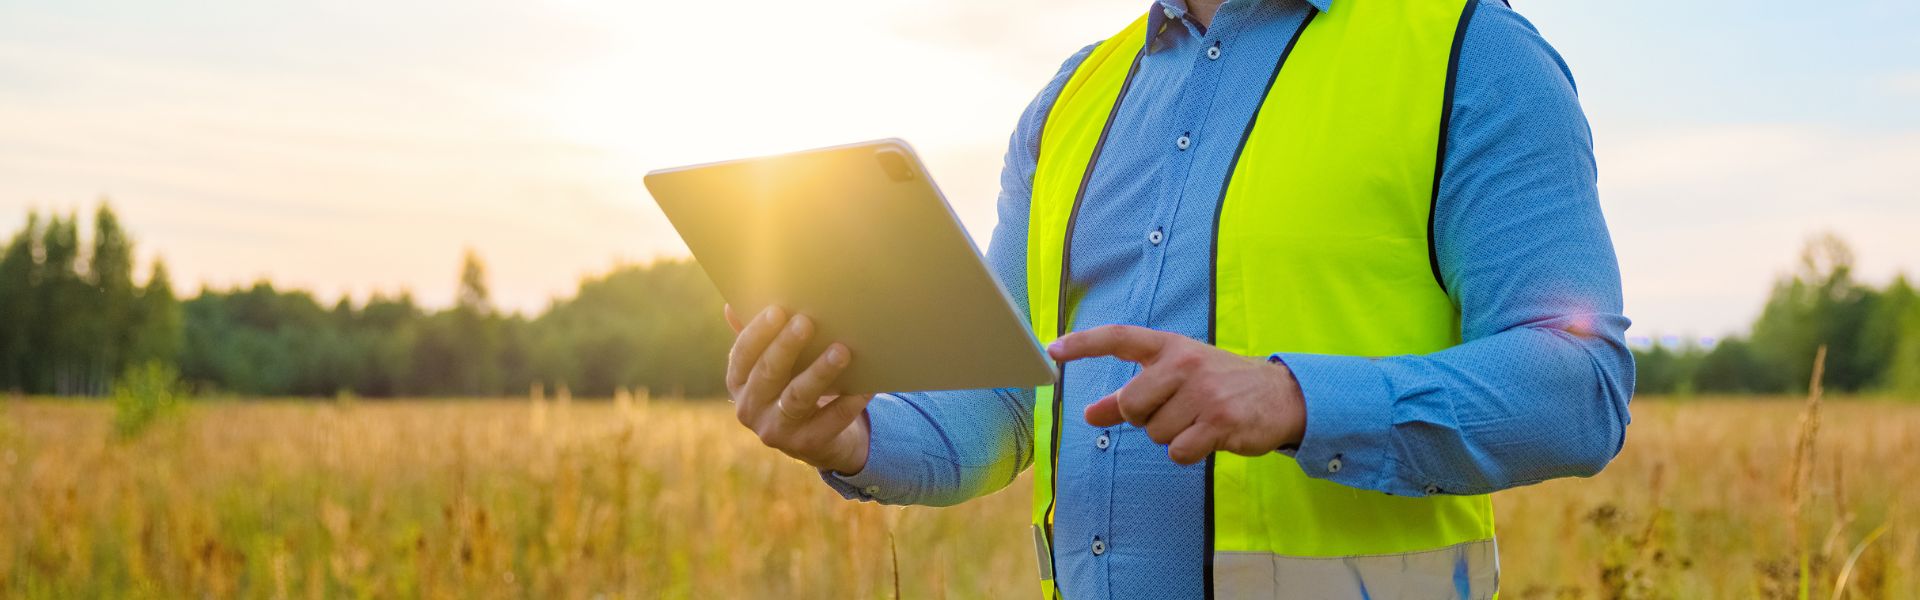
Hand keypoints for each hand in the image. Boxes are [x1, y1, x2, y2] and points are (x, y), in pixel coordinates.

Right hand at [725, 304, 873, 473]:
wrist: (821, 439)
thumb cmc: (793, 385)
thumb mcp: (773, 365)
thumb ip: (757, 339)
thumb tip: (731, 306)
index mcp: (739, 383)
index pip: (742, 355)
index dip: (758, 333)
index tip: (777, 310)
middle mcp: (751, 409)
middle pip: (768, 374)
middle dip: (787, 347)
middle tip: (807, 322)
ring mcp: (777, 431)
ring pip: (798, 398)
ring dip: (819, 373)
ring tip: (841, 351)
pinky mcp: (807, 446)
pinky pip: (831, 420)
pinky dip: (849, 401)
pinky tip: (865, 385)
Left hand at [1049, 325, 1305, 464]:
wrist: (1281, 396)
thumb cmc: (1219, 385)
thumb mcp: (1176, 378)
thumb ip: (1130, 395)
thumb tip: (1089, 414)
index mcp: (1171, 347)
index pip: (1119, 338)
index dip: (1083, 344)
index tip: (1052, 349)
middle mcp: (1185, 363)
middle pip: (1131, 404)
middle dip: (1143, 418)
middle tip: (1172, 412)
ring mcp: (1204, 392)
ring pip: (1154, 432)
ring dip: (1171, 436)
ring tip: (1197, 420)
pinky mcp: (1220, 422)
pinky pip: (1177, 451)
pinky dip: (1188, 452)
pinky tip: (1208, 437)